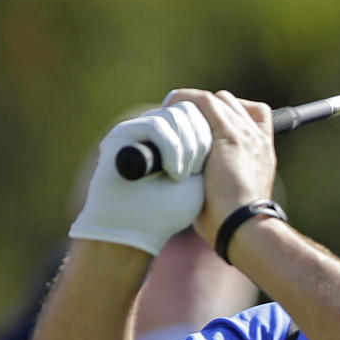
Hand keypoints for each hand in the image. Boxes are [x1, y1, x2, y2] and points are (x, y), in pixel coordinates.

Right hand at [69, 100, 211, 254]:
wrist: (139, 230)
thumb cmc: (171, 210)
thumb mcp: (201, 176)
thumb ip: (209, 148)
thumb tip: (217, 121)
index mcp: (178, 136)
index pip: (203, 112)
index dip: (211, 135)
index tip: (209, 166)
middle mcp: (158, 128)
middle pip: (191, 109)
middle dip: (201, 139)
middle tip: (198, 170)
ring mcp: (139, 129)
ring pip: (176, 115)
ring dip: (187, 148)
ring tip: (183, 175)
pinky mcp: (122, 134)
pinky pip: (155, 125)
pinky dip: (171, 148)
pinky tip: (174, 172)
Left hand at [159, 89, 275, 241]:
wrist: (242, 226)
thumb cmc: (231, 221)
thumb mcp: (229, 196)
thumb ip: (217, 179)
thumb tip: (192, 181)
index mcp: (263, 153)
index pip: (254, 116)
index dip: (229, 116)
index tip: (206, 127)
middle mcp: (258, 139)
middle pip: (233, 104)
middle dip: (208, 109)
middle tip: (183, 123)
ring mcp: (245, 135)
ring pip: (219, 100)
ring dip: (195, 104)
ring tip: (173, 114)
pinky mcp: (229, 135)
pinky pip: (205, 102)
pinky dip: (185, 100)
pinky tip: (169, 106)